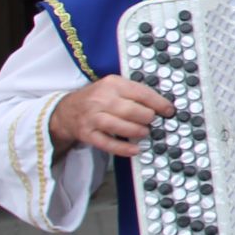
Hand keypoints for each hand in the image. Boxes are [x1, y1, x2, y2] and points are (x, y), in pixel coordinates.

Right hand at [47, 76, 174, 157]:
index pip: (140, 93)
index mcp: (112, 84)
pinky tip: (135, 149)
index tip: (169, 110)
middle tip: (152, 121)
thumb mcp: (114, 87)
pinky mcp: (87, 134)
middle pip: (130, 110)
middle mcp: (100, 99)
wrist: (66, 110)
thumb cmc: (97, 98)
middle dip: (147, 118)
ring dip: (137, 131)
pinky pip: (107, 143)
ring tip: (145, 132)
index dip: (158, 103)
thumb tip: (162, 105)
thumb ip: (134, 93)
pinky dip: (123, 148)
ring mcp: (92, 117)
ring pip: (118, 126)